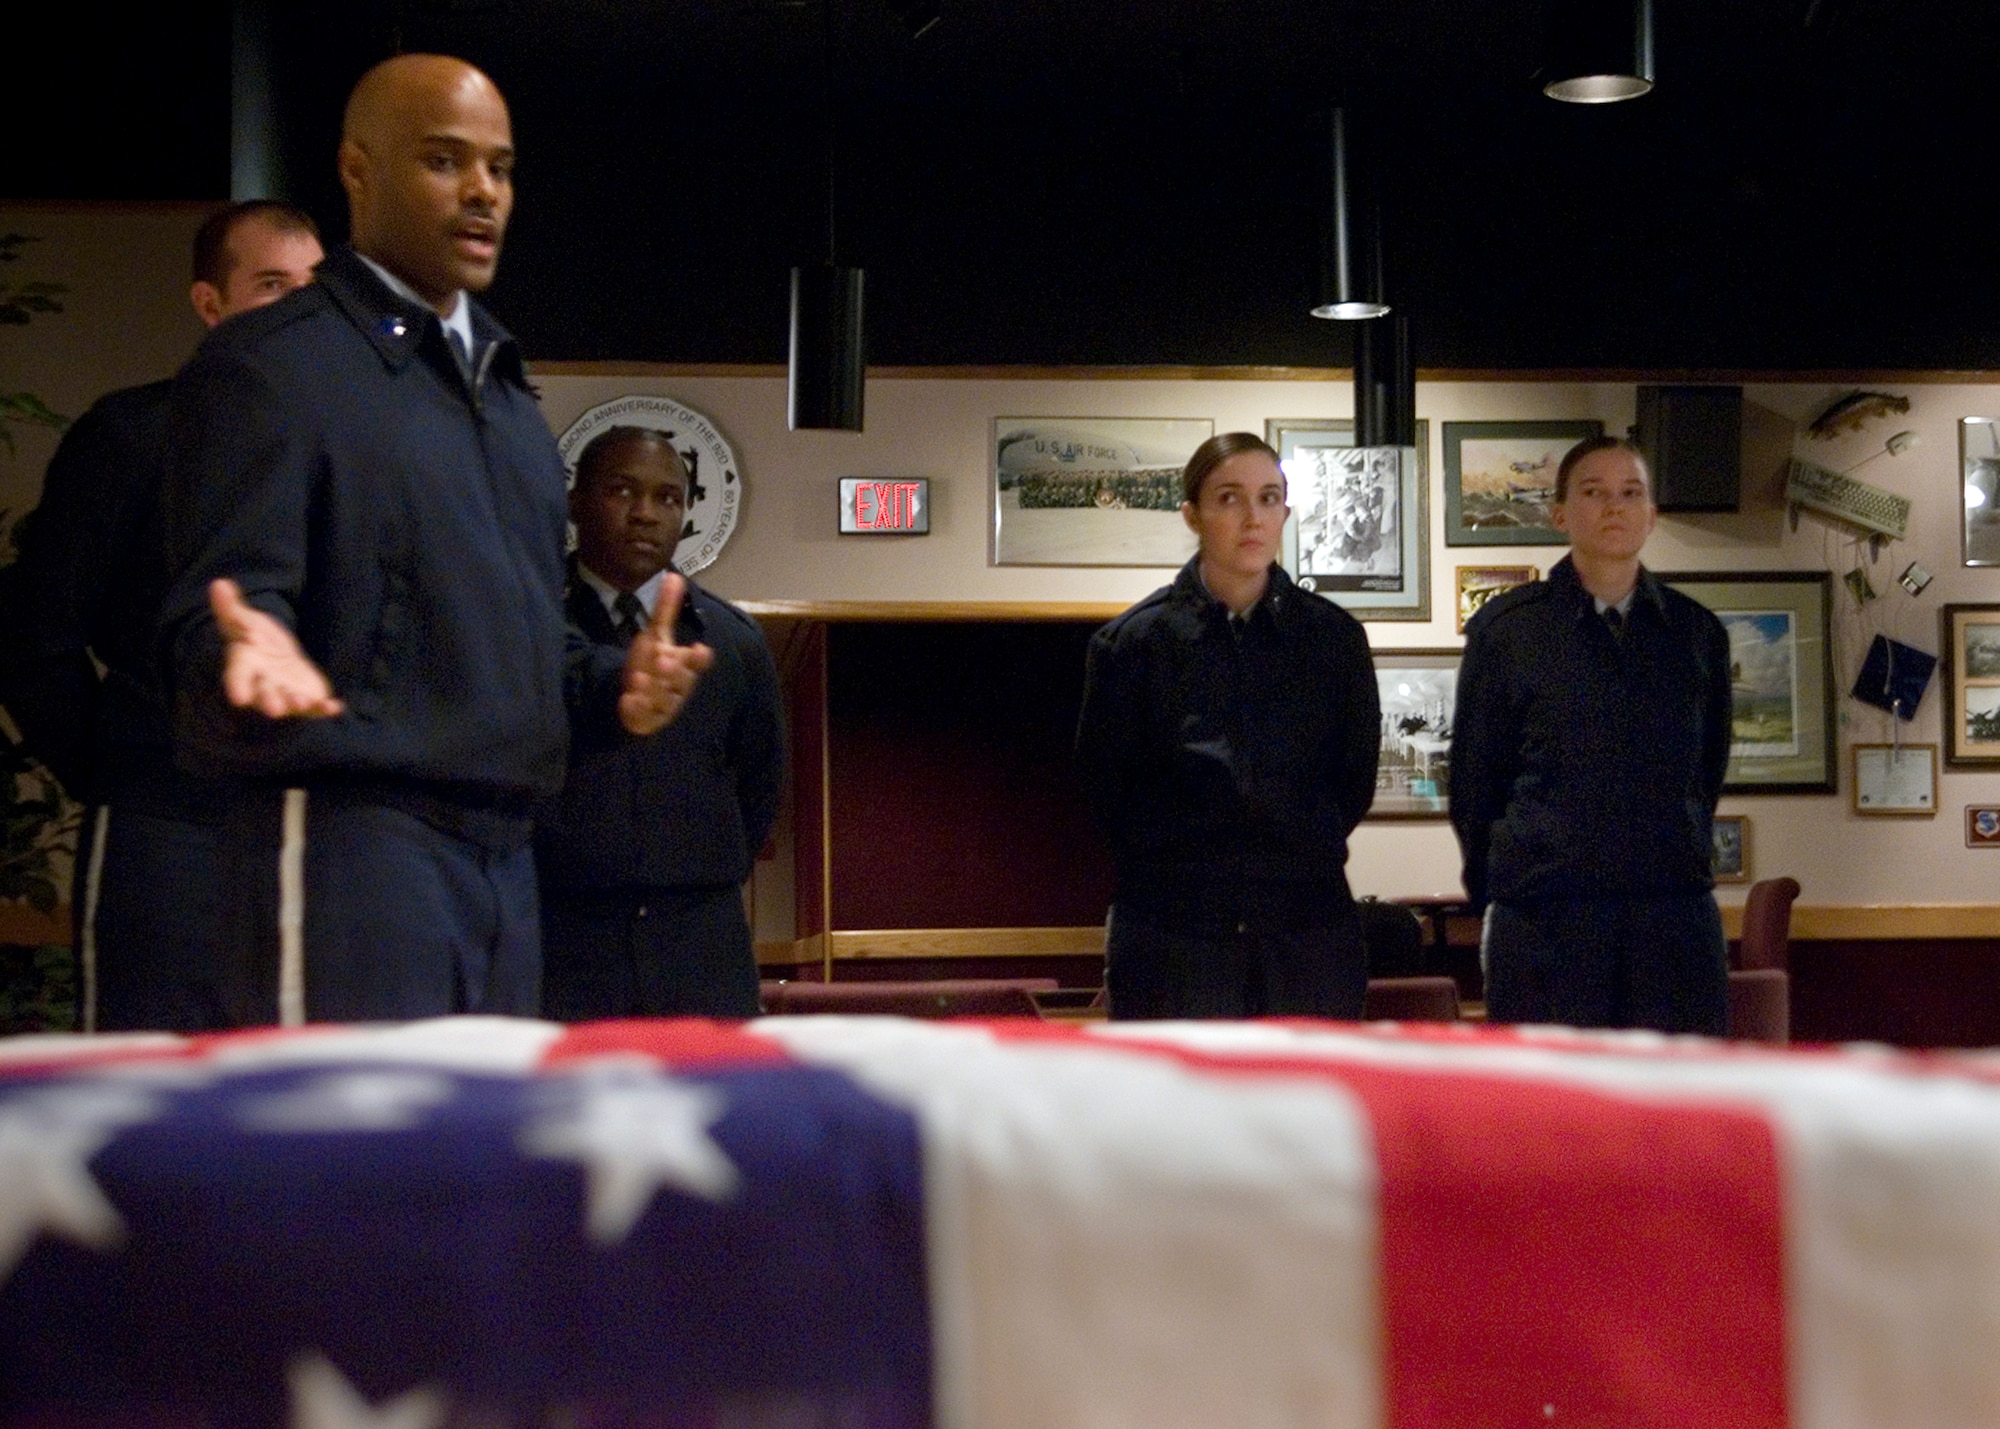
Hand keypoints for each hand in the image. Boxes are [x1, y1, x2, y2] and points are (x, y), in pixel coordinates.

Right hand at [209, 578, 343, 718]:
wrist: (276, 656)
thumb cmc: (255, 639)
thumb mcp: (244, 621)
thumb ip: (231, 607)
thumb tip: (219, 583)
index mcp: (245, 667)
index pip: (238, 678)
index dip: (238, 687)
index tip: (238, 698)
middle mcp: (263, 685)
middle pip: (265, 695)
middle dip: (269, 701)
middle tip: (274, 709)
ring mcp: (285, 695)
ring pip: (289, 703)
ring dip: (296, 704)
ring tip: (303, 702)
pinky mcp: (306, 700)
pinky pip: (316, 707)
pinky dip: (325, 708)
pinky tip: (336, 707)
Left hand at [619, 572, 712, 735]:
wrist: (635, 696)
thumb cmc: (651, 663)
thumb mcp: (656, 635)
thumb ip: (665, 609)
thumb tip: (673, 574)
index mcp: (683, 665)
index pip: (696, 663)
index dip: (698, 658)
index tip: (699, 649)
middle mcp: (677, 687)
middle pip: (681, 682)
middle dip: (673, 672)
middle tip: (664, 660)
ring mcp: (663, 706)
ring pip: (663, 701)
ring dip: (653, 690)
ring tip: (639, 678)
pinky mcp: (647, 721)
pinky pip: (644, 718)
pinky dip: (636, 710)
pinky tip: (628, 700)